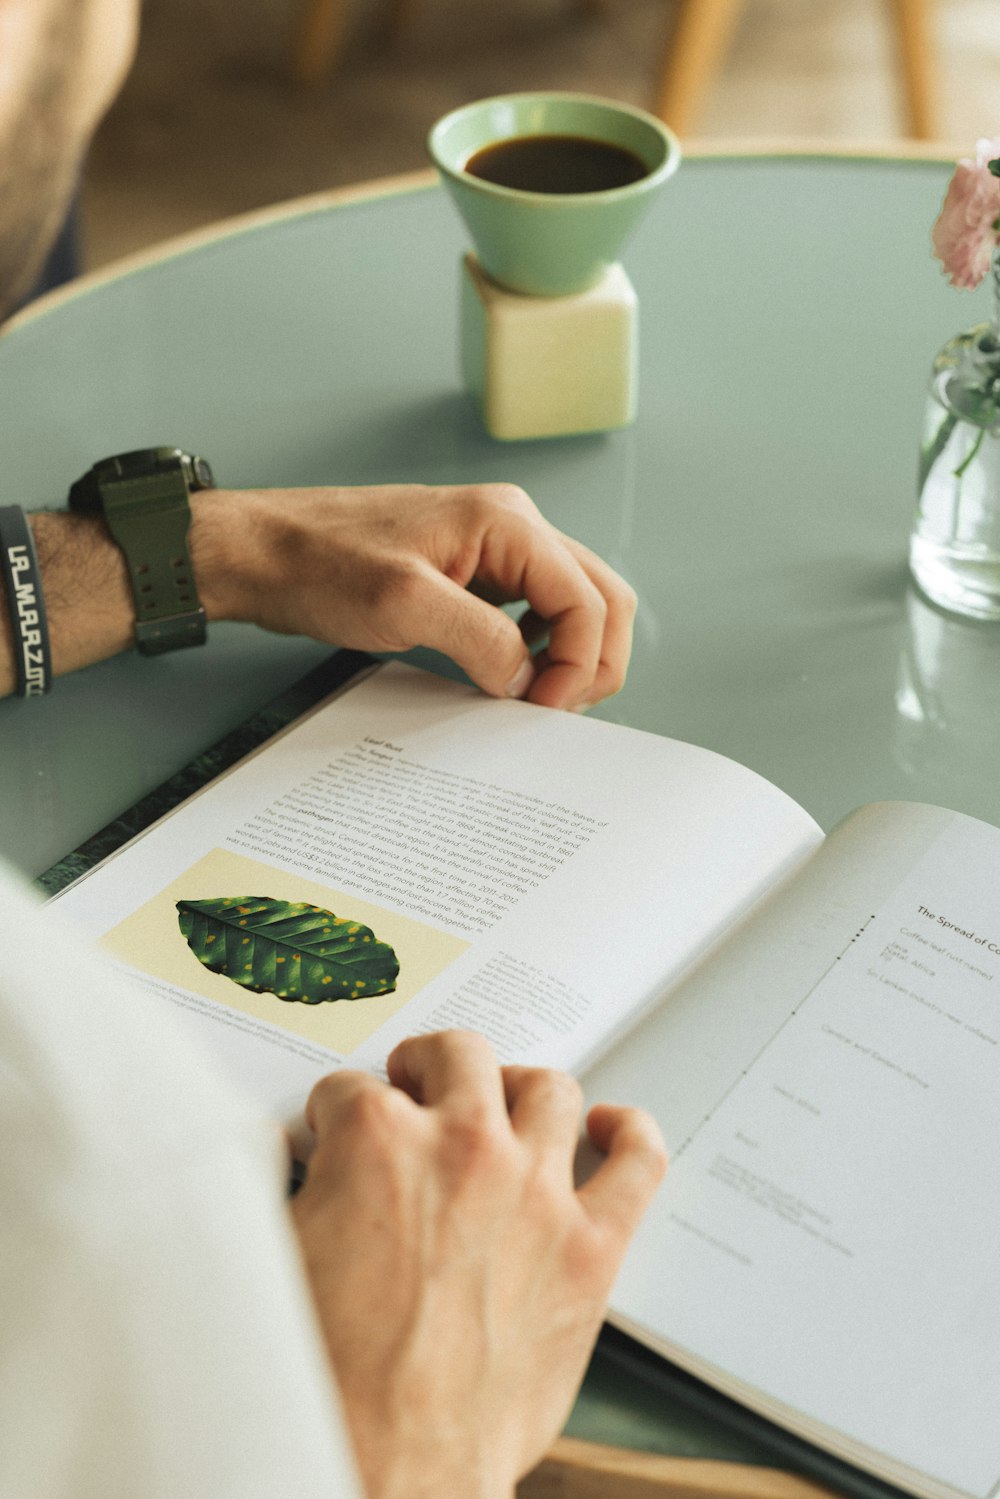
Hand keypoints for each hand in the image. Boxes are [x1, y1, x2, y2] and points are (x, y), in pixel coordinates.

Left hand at [194, 483, 636, 710]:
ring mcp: (494, 551)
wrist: (262, 552)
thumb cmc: (320, 561)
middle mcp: (512, 529)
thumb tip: (528, 679)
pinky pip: (532, 612)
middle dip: (593, 660)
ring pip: (572, 605)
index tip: (545, 709)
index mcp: (508, 523)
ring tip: (536, 699)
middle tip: (557, 711)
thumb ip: (481, 640)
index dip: (581, 663)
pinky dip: (537, 649)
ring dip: (570, 656)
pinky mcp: (472, 574)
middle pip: (599, 597)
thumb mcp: (404, 605)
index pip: (589, 599)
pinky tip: (508, 675)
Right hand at [290, 1031, 666, 1498]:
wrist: (388, 1468)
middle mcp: (464, 1147)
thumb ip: (267, 1184)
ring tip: (502, 1100)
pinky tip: (611, 1130)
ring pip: (548, 1088)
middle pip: (457, 1056)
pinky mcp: (591, 1247)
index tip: (338, 1135)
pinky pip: (639, 1162)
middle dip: (426, 1066)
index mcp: (378, 1141)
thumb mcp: (267, 1259)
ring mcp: (535, 1191)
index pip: (352, 1090)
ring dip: (518, 1085)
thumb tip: (266, 1148)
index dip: (338, 1115)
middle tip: (415, 1089)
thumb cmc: (328, 1382)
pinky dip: (633, 1134)